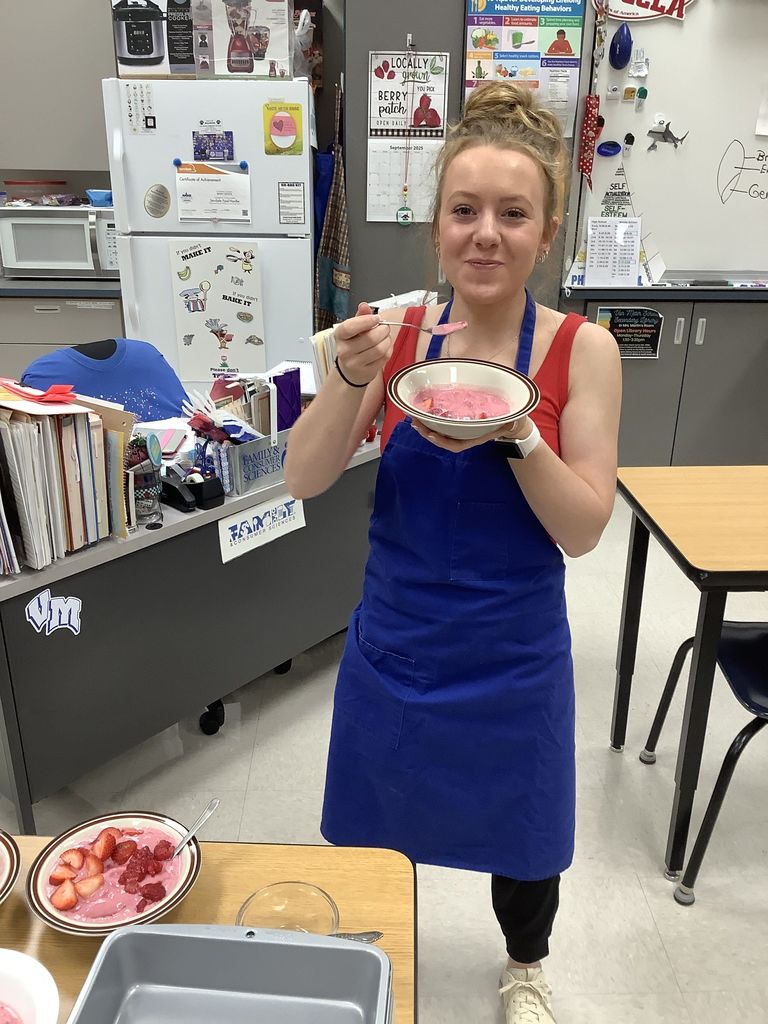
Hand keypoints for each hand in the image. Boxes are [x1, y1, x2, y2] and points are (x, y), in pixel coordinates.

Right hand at [333, 302, 392, 386]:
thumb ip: (360, 316)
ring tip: (385, 337)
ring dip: (387, 340)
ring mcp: (354, 363)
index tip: (377, 318)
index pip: (350, 327)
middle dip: (383, 330)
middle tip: (385, 327)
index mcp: (339, 336)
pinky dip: (388, 350)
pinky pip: (384, 358)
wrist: (350, 370)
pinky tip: (385, 347)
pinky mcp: (366, 371)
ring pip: (379, 348)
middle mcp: (344, 350)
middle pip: (370, 338)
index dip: (366, 321)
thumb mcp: (354, 328)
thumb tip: (364, 305)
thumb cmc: (353, 344)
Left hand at [411, 415, 531, 452]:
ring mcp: (464, 431)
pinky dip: (433, 422)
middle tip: (415, 422)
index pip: (457, 444)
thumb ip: (514, 420)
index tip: (432, 434)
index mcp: (478, 437)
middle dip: (428, 433)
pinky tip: (425, 416)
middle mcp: (468, 436)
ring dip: (427, 428)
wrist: (515, 424)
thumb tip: (513, 421)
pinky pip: (444, 427)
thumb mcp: (516, 418)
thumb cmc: (514, 420)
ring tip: (414, 419)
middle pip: (444, 440)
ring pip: (442, 434)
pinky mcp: (461, 424)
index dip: (443, 442)